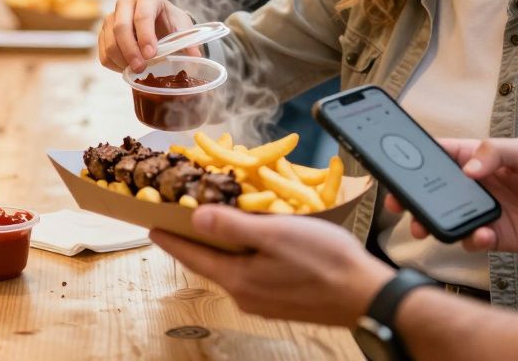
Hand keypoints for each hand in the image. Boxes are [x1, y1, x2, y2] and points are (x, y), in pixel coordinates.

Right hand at [97, 0, 197, 71]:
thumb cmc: (170, 23)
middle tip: (141, 68)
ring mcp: (111, 17)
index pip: (142, 15)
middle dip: (130, 51)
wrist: (159, 23)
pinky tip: (127, 68)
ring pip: (109, 41)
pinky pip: (103, 52)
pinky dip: (114, 64)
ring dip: (122, 60)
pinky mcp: (104, 33)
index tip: (151, 55)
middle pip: (120, 27)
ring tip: (137, 71)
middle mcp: (125, 3)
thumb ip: (188, 41)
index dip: (145, 36)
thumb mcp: (183, 28)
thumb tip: (195, 56)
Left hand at [150, 205, 394, 326]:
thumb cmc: (326, 261)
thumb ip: (233, 227)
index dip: (171, 237)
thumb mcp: (275, 234)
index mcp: (239, 279)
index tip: (151, 224)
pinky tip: (252, 242)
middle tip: (178, 217)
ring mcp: (264, 301)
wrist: (367, 296)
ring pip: (232, 267)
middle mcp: (246, 295)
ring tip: (212, 223)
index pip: (193, 255)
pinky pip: (251, 273)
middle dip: (194, 239)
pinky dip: (243, 254)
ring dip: (220, 245)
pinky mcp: (282, 300)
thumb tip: (196, 217)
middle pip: (210, 262)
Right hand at [385, 137, 517, 253]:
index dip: (414, 160)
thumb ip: (495, 152)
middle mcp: (471, 186)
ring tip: (425, 229)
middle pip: (431, 190)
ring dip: (430, 224)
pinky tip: (483, 236)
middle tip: (397, 204)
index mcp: (474, 159)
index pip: (438, 156)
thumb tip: (468, 169)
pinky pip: (470, 240)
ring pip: (443, 219)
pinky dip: (471, 240)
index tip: (396, 168)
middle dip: (410, 198)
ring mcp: (478, 212)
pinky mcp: (490, 236)